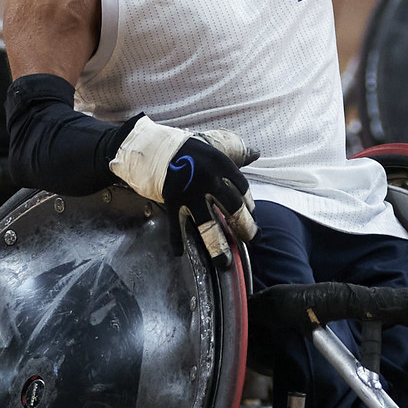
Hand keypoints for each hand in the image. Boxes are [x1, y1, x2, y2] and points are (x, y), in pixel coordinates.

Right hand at [109, 116, 261, 256]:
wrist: (152, 148)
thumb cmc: (187, 148)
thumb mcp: (214, 145)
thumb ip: (235, 152)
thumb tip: (256, 153)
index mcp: (221, 164)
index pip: (242, 188)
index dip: (249, 203)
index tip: (251, 214)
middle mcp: (209, 179)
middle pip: (233, 207)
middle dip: (245, 226)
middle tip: (252, 239)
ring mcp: (190, 193)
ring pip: (208, 224)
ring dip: (216, 245)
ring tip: (224, 262)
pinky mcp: (172, 201)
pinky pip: (176, 225)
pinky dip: (176, 240)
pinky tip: (178, 253)